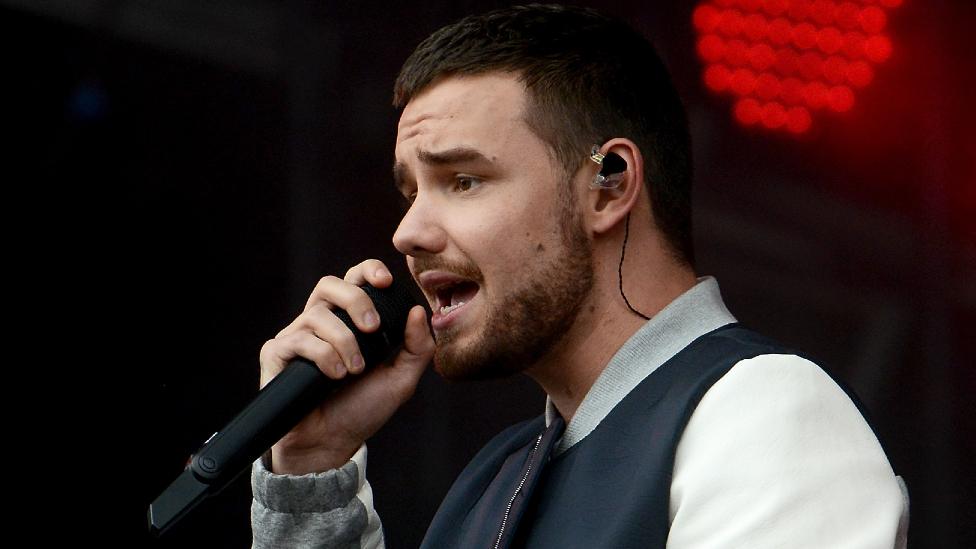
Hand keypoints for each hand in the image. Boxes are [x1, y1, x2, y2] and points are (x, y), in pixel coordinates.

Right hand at [258, 259, 433, 473]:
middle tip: (373, 329)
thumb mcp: (401, 379)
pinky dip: (322, 356)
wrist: (332, 444)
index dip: (368, 270)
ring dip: (343, 341)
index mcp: (349, 320)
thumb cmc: (363, 409)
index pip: (354, 279)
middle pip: (330, 284)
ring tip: (354, 370)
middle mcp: (321, 322)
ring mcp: (297, 336)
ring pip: (317, 314)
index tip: (386, 281)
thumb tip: (417, 312)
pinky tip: (333, 376)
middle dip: (355, 300)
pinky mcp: (277, 354)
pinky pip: (298, 340)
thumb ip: (416, 347)